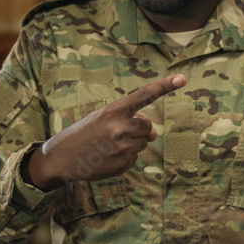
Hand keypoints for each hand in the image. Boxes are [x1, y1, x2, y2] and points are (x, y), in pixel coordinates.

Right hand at [24, 74, 185, 190]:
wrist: (61, 159)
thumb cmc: (83, 134)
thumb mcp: (103, 119)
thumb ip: (129, 121)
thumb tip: (153, 137)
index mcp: (114, 110)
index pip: (144, 95)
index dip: (164, 86)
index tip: (182, 78)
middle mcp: (121, 127)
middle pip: (147, 127)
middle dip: (137, 130)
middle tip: (114, 134)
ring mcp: (123, 147)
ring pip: (141, 144)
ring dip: (129, 144)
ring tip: (106, 146)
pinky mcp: (122, 164)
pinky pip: (134, 159)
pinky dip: (123, 158)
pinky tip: (106, 157)